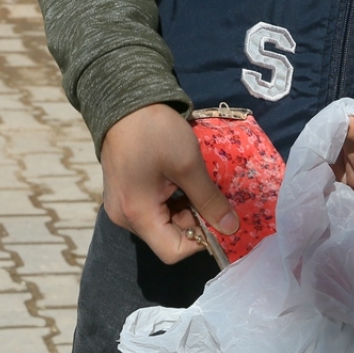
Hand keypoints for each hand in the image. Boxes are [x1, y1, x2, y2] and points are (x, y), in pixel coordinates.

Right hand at [99, 104, 238, 263]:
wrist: (124, 101)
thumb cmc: (154, 131)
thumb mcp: (188, 165)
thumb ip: (209, 200)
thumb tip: (231, 228)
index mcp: (137, 214)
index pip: (173, 251)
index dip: (200, 241)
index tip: (218, 218)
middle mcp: (125, 217)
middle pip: (168, 237)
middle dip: (195, 221)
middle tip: (211, 195)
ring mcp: (122, 206)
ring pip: (163, 223)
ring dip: (186, 208)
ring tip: (196, 183)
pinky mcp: (125, 194)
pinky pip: (154, 209)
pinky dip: (173, 200)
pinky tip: (182, 179)